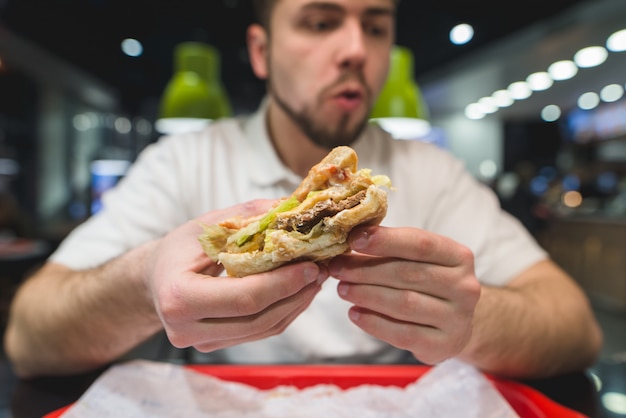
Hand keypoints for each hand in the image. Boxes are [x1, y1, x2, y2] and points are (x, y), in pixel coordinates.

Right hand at [146, 199, 328, 351]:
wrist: (155, 278)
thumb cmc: (178, 248)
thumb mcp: (207, 225)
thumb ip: (248, 216)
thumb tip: (293, 207)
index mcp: (179, 297)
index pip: (244, 298)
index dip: (284, 284)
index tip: (312, 266)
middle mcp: (186, 329)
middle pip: (258, 319)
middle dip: (296, 294)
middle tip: (321, 270)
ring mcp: (202, 343)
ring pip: (263, 330)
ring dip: (296, 304)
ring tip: (316, 278)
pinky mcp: (216, 345)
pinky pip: (259, 332)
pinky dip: (283, 311)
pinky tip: (298, 290)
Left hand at [328, 225, 480, 363]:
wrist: (455, 323)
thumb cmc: (429, 282)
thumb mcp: (420, 259)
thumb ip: (392, 248)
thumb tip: (351, 238)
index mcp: (459, 256)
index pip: (420, 244)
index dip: (385, 241)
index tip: (353, 239)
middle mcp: (465, 287)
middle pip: (408, 274)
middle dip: (366, 270)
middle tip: (337, 267)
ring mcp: (457, 319)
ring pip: (404, 303)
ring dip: (366, 294)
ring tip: (342, 289)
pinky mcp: (443, 346)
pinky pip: (403, 333)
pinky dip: (374, 323)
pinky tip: (354, 313)